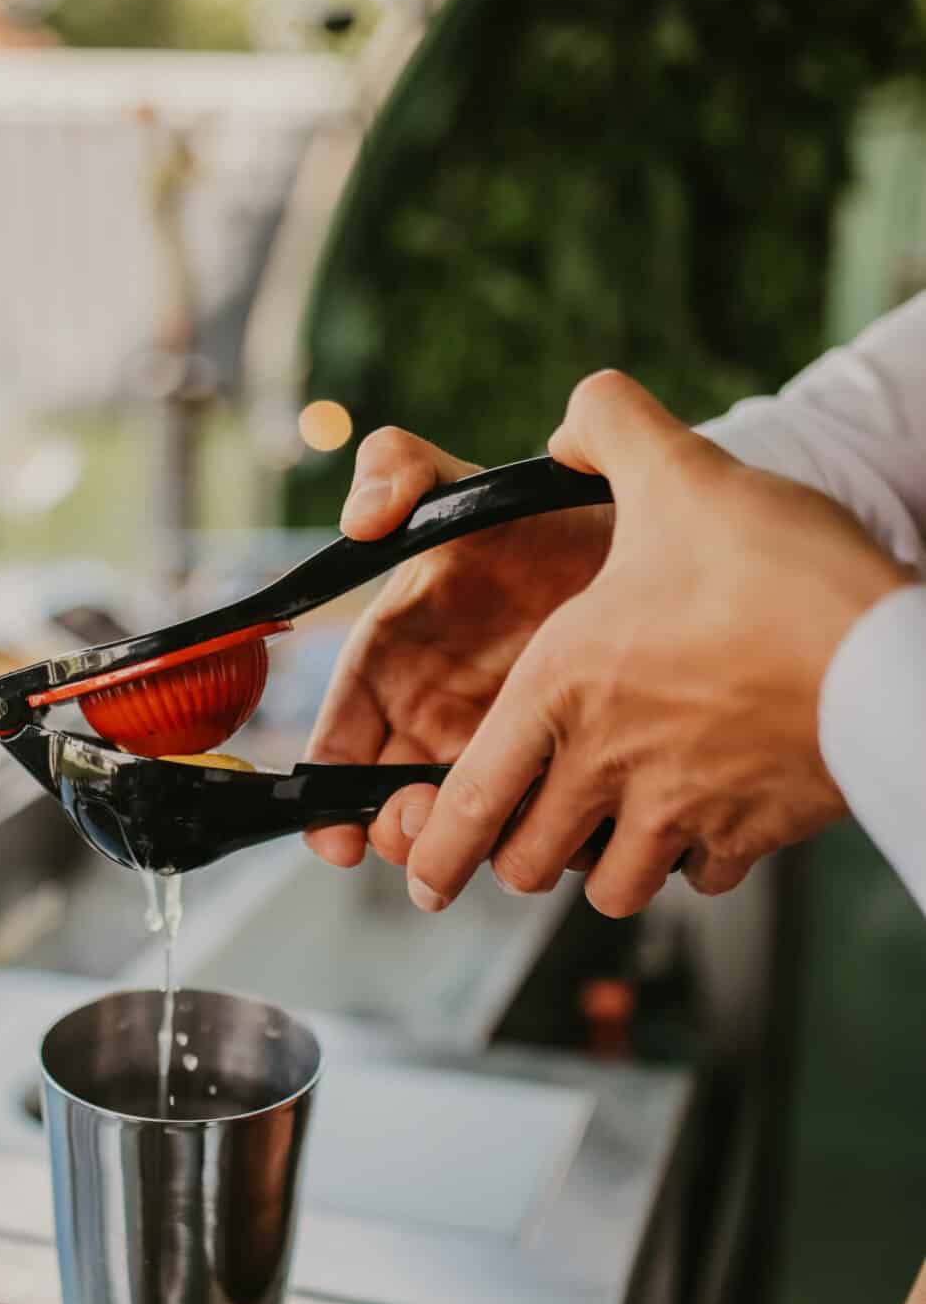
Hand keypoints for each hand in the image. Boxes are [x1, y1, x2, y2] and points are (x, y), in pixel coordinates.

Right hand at [305, 426, 613, 866]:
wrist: (642, 530)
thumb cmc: (537, 513)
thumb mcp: (463, 485)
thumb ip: (398, 471)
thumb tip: (361, 517)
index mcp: (394, 667)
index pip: (342, 744)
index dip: (330, 797)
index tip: (336, 838)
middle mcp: (439, 720)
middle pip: (400, 805)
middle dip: (402, 831)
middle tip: (421, 823)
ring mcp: (506, 750)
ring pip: (477, 829)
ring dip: (477, 843)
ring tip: (499, 824)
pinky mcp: (572, 770)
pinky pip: (558, 825)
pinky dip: (563, 838)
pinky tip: (577, 824)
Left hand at [401, 372, 912, 917]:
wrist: (891, 654)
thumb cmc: (777, 571)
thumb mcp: (679, 472)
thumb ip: (609, 425)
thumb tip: (575, 417)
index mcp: (560, 692)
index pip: (468, 805)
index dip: (434, 851)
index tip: (424, 880)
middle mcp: (607, 766)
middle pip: (528, 863)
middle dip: (520, 853)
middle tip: (531, 828)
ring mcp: (682, 812)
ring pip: (612, 886)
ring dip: (604, 865)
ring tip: (616, 826)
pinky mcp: (752, 833)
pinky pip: (701, 876)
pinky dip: (692, 861)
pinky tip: (702, 816)